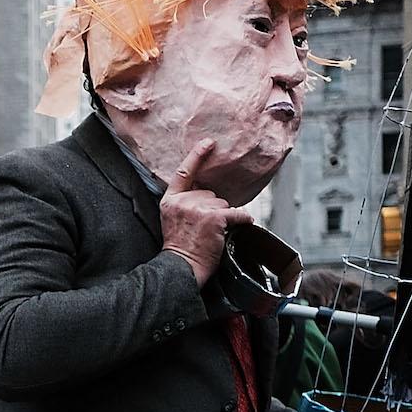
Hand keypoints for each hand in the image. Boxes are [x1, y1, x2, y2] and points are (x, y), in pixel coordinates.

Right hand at [159, 139, 253, 286]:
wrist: (180, 268)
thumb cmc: (179, 248)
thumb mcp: (172, 219)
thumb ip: (184, 202)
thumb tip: (208, 192)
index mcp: (170, 200)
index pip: (184, 173)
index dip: (197, 155)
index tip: (209, 143)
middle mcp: (183, 201)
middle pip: (210, 193)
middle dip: (212, 208)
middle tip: (202, 228)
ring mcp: (198, 208)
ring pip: (223, 203)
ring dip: (223, 217)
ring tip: (210, 233)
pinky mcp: (214, 218)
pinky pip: (237, 213)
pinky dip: (242, 220)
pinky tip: (238, 226)